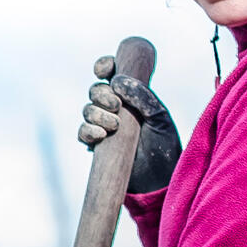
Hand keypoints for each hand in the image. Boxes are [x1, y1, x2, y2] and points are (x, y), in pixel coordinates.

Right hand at [77, 56, 179, 195]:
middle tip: (115, 105)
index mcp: (131, 95)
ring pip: (87, 110)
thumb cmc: (164, 146)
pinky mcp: (96, 146)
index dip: (104, 66)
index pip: (112, 72)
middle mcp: (115, 108)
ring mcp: (104, 126)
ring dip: (96, 114)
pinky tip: (100, 136)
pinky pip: (82, 132)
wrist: (158, 180)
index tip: (104, 70)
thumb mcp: (160, 116)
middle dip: (101, 94)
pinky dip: (88, 131)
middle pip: (95, 90)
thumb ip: (143, 95)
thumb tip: (118, 81)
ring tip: (113, 126)